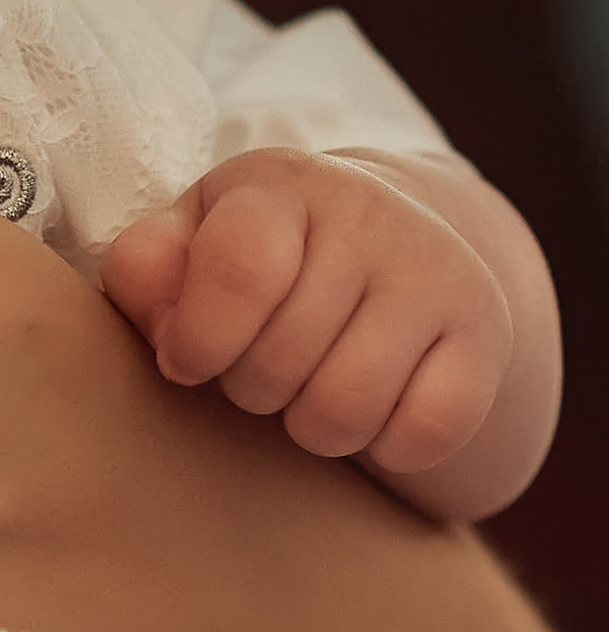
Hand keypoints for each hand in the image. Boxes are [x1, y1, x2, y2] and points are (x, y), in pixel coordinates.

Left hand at [101, 150, 512, 478]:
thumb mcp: (193, 239)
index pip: (240, 269)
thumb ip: (146, 269)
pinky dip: (386, 446)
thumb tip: (159, 318)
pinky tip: (376, 406)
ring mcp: (437, 273)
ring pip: (343, 411)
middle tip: (263, 364)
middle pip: (279, 361)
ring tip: (310, 387)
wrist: (403, 245)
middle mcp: (370, 215)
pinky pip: (421, 435)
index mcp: (282, 185)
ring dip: (310, 427)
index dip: (199, 340)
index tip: (189, 362)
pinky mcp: (486, 336)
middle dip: (250, 388)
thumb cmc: (267, 256)